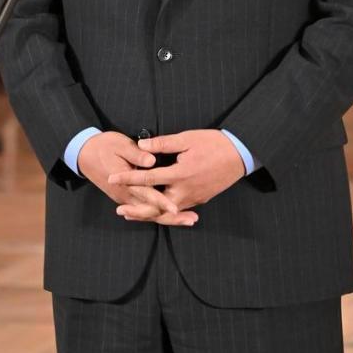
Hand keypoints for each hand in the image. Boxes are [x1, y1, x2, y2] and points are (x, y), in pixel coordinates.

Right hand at [78, 131, 196, 226]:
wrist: (84, 154)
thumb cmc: (103, 146)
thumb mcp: (119, 145)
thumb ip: (136, 154)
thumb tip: (152, 160)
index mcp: (125, 182)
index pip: (147, 195)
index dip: (162, 202)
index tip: (176, 207)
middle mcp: (126, 195)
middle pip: (151, 211)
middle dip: (172, 217)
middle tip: (192, 219)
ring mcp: (126, 198)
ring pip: (149, 213)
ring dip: (168, 217)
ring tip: (189, 219)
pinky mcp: (127, 197)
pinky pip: (145, 210)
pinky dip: (159, 213)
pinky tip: (172, 213)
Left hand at [109, 129, 244, 220]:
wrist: (240, 155)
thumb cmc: (213, 144)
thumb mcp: (187, 139)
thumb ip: (162, 144)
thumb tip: (141, 145)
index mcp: (179, 174)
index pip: (147, 178)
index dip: (128, 178)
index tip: (112, 178)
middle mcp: (185, 191)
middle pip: (155, 207)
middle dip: (136, 210)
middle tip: (119, 210)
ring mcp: (193, 198)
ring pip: (167, 212)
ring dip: (149, 213)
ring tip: (133, 214)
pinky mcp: (200, 200)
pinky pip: (178, 210)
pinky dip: (165, 212)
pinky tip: (157, 210)